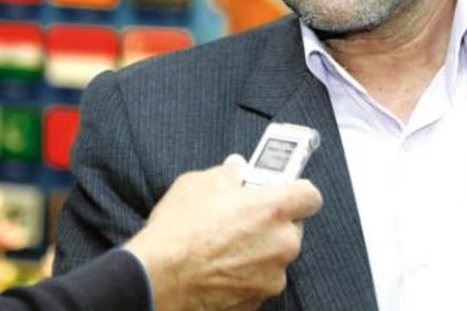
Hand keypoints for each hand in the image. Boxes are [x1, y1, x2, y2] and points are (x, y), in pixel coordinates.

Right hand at [123, 156, 322, 310]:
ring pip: (274, 257)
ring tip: (224, 246)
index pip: (310, 196)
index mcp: (275, 209)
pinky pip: (258, 281)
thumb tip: (237, 169)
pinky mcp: (256, 300)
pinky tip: (219, 267)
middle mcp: (282, 244)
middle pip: (291, 229)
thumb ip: (229, 173)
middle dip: (272, 223)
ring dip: (258, 251)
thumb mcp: (200, 183)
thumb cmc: (179, 230)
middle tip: (243, 218)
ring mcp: (271, 276)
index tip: (283, 191)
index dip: (296, 192)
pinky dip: (245, 275)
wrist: (156, 278)